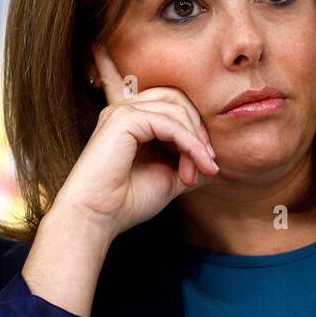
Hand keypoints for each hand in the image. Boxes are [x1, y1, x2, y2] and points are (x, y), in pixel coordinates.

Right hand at [52, 43, 220, 238]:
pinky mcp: (123, 120)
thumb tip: (217, 159)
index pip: (176, 105)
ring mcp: (122, 112)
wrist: (98, 218)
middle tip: (208, 164)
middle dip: (200, 130)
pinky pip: (169, 123)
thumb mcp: (170, 178)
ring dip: (196, 141)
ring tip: (199, 171)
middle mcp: (126, 110)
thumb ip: (191, 162)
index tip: (209, 165)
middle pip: (178, 98)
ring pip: (177, 108)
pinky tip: (192, 169)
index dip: (198, 130)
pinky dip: (188, 144)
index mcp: (134, 120)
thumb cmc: (127, 201)